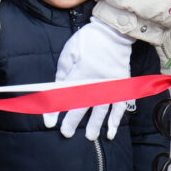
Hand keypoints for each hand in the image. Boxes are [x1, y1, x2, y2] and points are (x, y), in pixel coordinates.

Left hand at [52, 19, 136, 139]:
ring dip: (95, 124)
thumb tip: (56, 90)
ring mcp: (110, 84)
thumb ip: (62, 73)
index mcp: (81, 72)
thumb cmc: (87, 40)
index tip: (49, 122)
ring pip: (102, 108)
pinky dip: (115, 118)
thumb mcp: (69, 52)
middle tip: (66, 133)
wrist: (113, 32)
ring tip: (90, 137)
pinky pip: (119, 104)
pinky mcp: (121, 85)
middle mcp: (96, 81)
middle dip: (73, 121)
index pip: (65, 95)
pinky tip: (110, 130)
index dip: (56, 110)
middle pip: (83, 105)